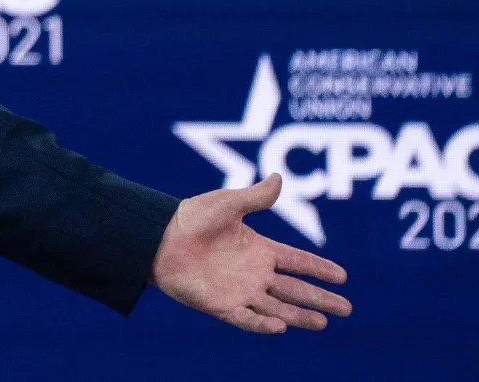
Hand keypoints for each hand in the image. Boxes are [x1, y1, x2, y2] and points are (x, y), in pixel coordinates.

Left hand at [152, 173, 350, 332]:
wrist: (158, 238)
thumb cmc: (190, 218)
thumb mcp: (226, 204)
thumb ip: (254, 198)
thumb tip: (279, 177)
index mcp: (258, 248)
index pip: (296, 261)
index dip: (319, 268)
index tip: (343, 276)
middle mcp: (253, 273)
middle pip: (294, 289)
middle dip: (320, 298)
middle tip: (347, 309)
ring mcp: (239, 290)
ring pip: (277, 308)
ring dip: (299, 316)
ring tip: (323, 322)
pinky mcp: (220, 305)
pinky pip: (246, 319)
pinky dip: (262, 325)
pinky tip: (280, 326)